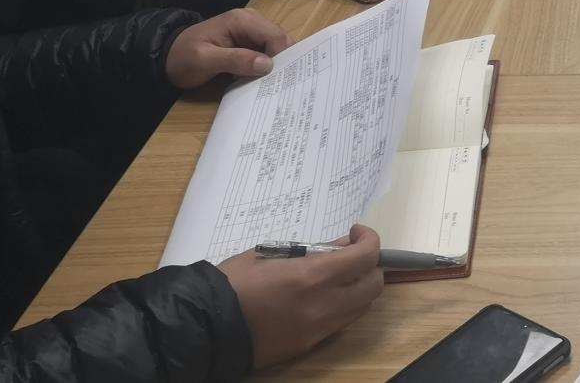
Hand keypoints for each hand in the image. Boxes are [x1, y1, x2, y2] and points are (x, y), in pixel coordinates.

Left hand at [166, 9, 289, 89]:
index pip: (275, 36)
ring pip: (274, 47)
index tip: (278, 80)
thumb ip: (235, 60)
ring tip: (269, 84)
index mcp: (242, 20)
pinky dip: (264, 66)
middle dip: (281, 61)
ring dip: (273, 64)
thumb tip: (267, 65)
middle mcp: (250, 20)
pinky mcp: (246, 41)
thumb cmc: (183, 58)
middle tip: (278, 84)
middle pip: (279, 40)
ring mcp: (249, 30)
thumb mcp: (205, 61)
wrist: (165, 58)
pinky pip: (264, 52)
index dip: (281, 57)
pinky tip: (259, 79)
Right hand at [220, 225, 382, 368]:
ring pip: (361, 308)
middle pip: (373, 286)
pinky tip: (322, 297)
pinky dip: (343, 307)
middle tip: (351, 255)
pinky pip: (340, 324)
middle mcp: (323, 306)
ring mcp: (317, 330)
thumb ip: (311, 250)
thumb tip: (340, 246)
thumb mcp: (271, 254)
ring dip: (358, 287)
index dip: (369, 239)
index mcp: (311, 278)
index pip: (365, 257)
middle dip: (370, 265)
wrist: (205, 328)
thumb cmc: (233, 283)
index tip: (356, 233)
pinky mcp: (309, 346)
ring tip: (337, 276)